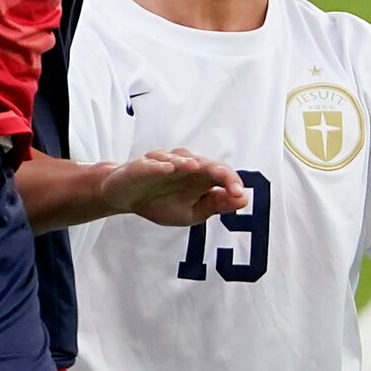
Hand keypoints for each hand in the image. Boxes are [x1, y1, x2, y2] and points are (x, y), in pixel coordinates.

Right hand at [100, 148, 248, 226]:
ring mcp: (164, 163)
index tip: (239, 195)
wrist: (127, 198)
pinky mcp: (143, 166)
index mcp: (201, 177)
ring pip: (179, 158)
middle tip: (227, 180)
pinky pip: (152, 163)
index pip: (221, 175)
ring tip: (195, 166)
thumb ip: (217, 204)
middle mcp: (185, 166)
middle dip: (216, 170)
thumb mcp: (193, 212)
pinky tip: (168, 168)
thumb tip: (244, 199)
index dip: (232, 182)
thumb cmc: (161, 202)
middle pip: (205, 164)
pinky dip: (160, 164)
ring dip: (188, 162)